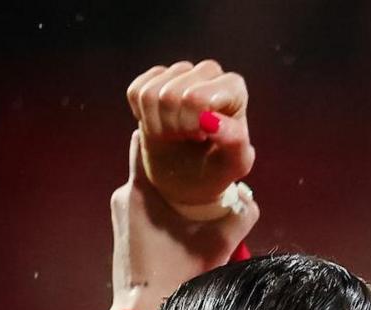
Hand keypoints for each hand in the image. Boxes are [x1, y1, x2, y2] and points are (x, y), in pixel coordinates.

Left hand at [110, 131, 258, 309]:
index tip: (188, 134)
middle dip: (175, 165)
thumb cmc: (177, 275)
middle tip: (204, 170)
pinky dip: (161, 209)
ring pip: (146, 189)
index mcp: (139, 190)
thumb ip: (241, 216)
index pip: (142, 140)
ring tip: (198, 197)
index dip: (165, 133)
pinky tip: (183, 223)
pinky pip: (142, 209)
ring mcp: (120, 218)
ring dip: (170, 190)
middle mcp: (122, 197)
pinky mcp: (123, 236)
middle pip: (149, 166)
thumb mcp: (219, 243)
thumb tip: (250, 198)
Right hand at [127, 60, 255, 209]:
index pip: (197, 97)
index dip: (191, 124)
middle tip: (188, 137)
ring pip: (150, 93)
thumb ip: (234, 141)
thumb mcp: (234, 164)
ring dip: (158, 125)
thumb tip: (212, 120)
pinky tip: (160, 124)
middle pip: (171, 94)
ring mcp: (180, 72)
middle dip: (174, 126)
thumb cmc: (219, 168)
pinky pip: (136, 92)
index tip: (203, 137)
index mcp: (234, 88)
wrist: (192, 176)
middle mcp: (209, 72)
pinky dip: (143, 117)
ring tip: (176, 134)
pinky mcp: (155, 77)